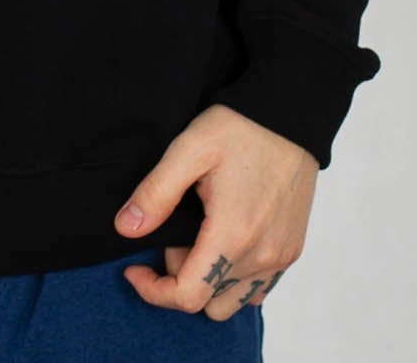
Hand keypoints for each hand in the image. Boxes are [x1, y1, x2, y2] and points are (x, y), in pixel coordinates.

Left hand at [114, 103, 318, 319]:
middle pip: (207, 300)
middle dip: (180, 275)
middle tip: (175, 230)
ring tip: (199, 235)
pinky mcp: (291, 250)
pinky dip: (234, 278)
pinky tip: (223, 240)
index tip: (133, 268)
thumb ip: (156, 193)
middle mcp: (261, 256)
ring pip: (232, 302)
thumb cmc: (240, 128)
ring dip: (208, 280)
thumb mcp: (189, 149)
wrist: (290, 115)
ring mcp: (281, 257)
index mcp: (233, 234)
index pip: (187, 296)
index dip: (153, 290)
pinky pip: (256, 289)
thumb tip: (125, 229)